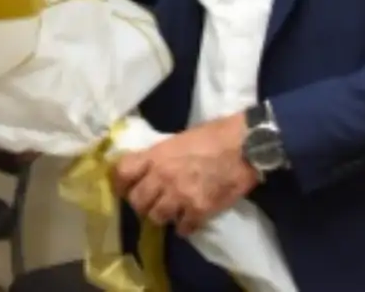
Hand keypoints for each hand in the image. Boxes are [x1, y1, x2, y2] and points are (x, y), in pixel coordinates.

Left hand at [112, 113, 257, 236]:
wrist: (245, 146)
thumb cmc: (213, 135)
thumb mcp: (178, 139)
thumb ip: (160, 155)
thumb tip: (149, 166)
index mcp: (156, 155)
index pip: (122, 172)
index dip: (120, 182)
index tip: (124, 187)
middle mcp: (162, 177)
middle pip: (136, 201)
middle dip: (141, 203)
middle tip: (149, 202)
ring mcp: (180, 195)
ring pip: (156, 217)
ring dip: (161, 216)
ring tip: (170, 211)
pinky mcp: (199, 210)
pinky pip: (183, 228)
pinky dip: (184, 226)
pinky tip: (189, 220)